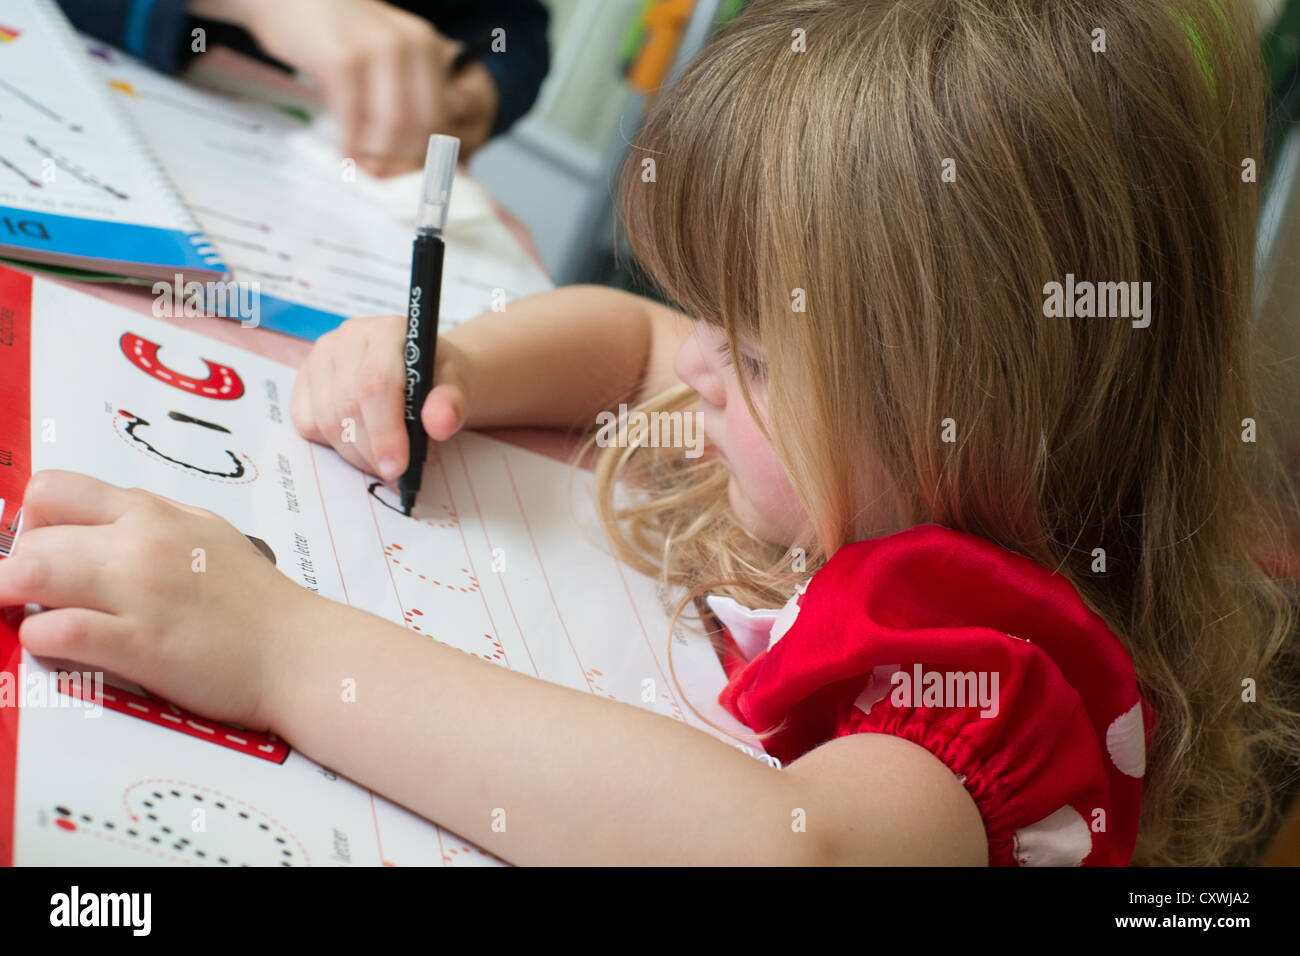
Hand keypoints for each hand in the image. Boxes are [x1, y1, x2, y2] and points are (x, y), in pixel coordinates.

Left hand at [0, 471, 311, 729]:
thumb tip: (91, 531)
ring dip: (10, 598)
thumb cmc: (256, 600)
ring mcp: (138, 592)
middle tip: (31, 596)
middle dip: (16, 569)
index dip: (32, 521)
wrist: (298, 651)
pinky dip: (38, 638)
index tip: (42, 549)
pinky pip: (56, 631)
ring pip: (29, 575)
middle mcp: (140, 542)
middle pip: (32, 538)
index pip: (53, 489)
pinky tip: (53, 643)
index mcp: (153, 512)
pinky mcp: (138, 645)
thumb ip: (148, 525)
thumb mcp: (205, 535)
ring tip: (22, 616)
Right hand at [193, 0, 476, 174]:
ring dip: (378, 158)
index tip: (411, 178)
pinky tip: (344, 156)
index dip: (428, 154)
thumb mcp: (383, 54)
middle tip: (385, 180)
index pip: (441, 116)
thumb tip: (416, 156)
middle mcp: (410, 45)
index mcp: (427, 47)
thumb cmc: (333, 31)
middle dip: (404, 162)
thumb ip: (403, 94)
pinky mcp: (342, 60)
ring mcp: (377, 50)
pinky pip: (353, 119)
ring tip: (364, 170)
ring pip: (393, 127)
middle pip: (421, 126)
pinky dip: (350, 145)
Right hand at [290, 314, 476, 483]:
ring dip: (356, 453)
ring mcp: (320, 357)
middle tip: (395, 473)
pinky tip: (361, 444)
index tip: (397, 467)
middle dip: (372, 450)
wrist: (422, 372)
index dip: (385, 431)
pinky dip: (334, 444)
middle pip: (348, 406)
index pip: (375, 383)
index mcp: (386, 331)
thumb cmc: (439, 378)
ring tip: (384, 462)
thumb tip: (440, 423)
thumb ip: (451, 403)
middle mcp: (347, 338)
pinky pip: (308, 423)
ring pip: (327, 419)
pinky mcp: (304, 380)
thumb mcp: (458, 386)